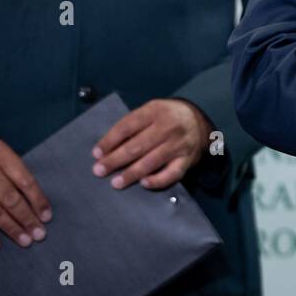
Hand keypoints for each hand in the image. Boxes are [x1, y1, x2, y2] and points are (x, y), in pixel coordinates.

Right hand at [0, 139, 50, 250]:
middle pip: (10, 198)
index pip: (24, 181)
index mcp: (0, 153)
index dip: (37, 201)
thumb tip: (37, 205)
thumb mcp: (0, 155)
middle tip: (39, 235)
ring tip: (24, 241)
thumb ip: (15, 173)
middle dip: (26, 218)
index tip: (47, 218)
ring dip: (10, 228)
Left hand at [92, 99, 213, 189]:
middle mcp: (168, 127)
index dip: (110, 141)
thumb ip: (132, 125)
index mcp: (155, 111)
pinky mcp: (187, 159)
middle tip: (99, 171)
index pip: (128, 126)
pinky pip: (172, 173)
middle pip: (138, 146)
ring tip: (115, 183)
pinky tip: (144, 184)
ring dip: (131, 173)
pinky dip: (158, 180)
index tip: (96, 154)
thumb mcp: (150, 111)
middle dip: (115, 160)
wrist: (198, 119)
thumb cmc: (166, 116)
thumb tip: (107, 147)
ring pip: (152, 161)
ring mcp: (178, 144)